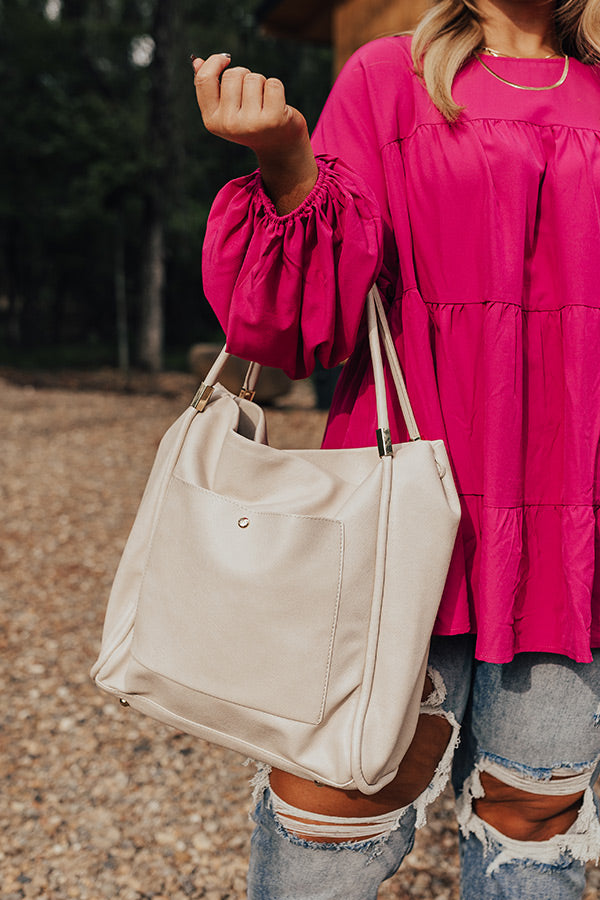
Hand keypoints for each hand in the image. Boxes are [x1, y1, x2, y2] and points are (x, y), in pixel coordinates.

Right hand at [193, 54, 309, 155]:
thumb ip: (211, 87)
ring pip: (253, 78)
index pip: (204, 80)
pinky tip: (277, 105)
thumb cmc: (251, 122)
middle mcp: (229, 124)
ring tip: (264, 102)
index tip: (225, 58)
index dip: (214, 62)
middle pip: (232, 74)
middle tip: (252, 96)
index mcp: (212, 121)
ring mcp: (251, 123)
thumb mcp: (227, 108)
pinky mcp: (273, 119)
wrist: (279, 147)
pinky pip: (273, 84)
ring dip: (261, 83)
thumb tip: (197, 62)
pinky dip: (276, 88)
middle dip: (244, 75)